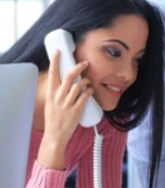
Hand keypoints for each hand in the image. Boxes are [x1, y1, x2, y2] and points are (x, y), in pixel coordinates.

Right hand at [37, 52, 93, 169]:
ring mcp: (67, 103)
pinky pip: (85, 96)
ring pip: (78, 86)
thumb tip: (66, 83)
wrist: (55, 135)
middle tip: (85, 63)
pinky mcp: (76, 110)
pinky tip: (90, 91)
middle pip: (68, 77)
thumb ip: (57, 93)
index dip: (55, 61)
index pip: (52, 74)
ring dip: (86, 81)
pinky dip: (89, 91)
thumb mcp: (51, 104)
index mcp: (51, 94)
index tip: (59, 52)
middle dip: (78, 67)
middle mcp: (58, 97)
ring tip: (88, 81)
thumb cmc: (54, 119)